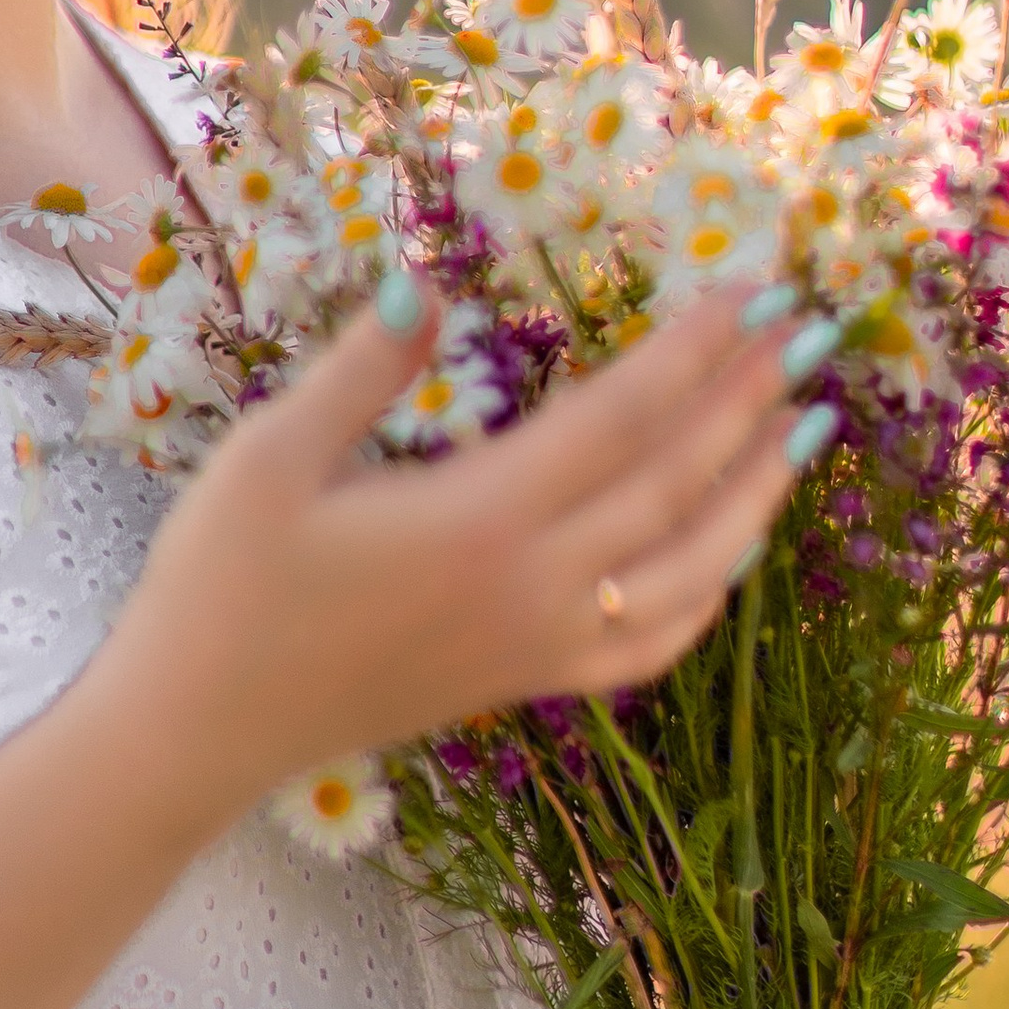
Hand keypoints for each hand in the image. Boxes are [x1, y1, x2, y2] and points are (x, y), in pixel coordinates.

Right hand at [107, 276, 803, 817]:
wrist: (198, 728)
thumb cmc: (218, 587)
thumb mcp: (267, 458)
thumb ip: (361, 369)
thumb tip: (427, 279)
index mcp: (479, 518)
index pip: (624, 417)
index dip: (697, 350)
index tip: (753, 290)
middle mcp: (532, 585)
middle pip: (676, 481)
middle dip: (750, 400)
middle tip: (810, 330)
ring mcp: (537, 643)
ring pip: (690, 570)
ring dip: (755, 493)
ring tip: (806, 428)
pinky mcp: (522, 681)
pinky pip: (650, 644)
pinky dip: (709, 596)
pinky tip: (731, 556)